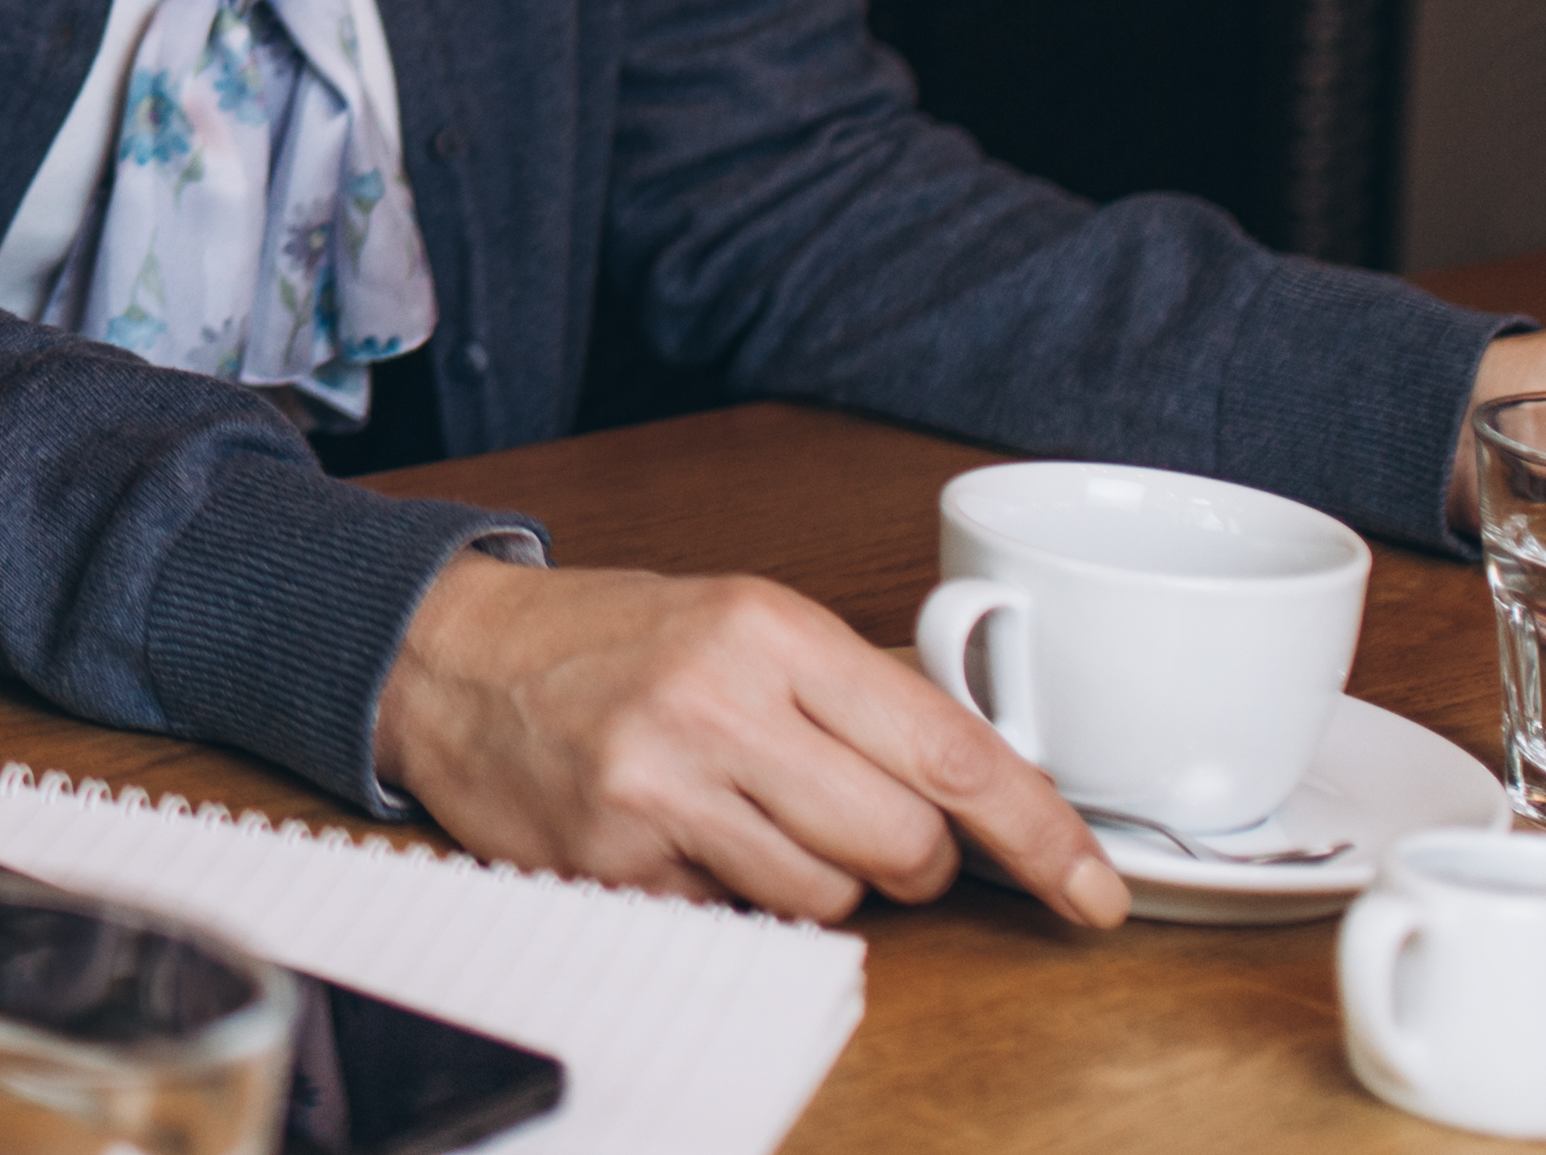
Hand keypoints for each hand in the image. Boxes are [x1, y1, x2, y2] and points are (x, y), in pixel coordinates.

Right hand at [376, 553, 1128, 930]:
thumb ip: (856, 695)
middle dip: (911, 860)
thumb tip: (987, 787)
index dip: (1040, 834)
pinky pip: (740, 924)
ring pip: (830, 897)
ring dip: (814, 878)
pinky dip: (732, 897)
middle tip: (860, 826)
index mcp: (770, 629)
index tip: (1094, 889)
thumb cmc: (610, 640)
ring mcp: (661, 789)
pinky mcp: (616, 865)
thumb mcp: (741, 622)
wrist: (451, 658)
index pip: (949, 750)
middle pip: (905, 846)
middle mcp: (718, 703)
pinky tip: (683, 839)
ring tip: (744, 817)